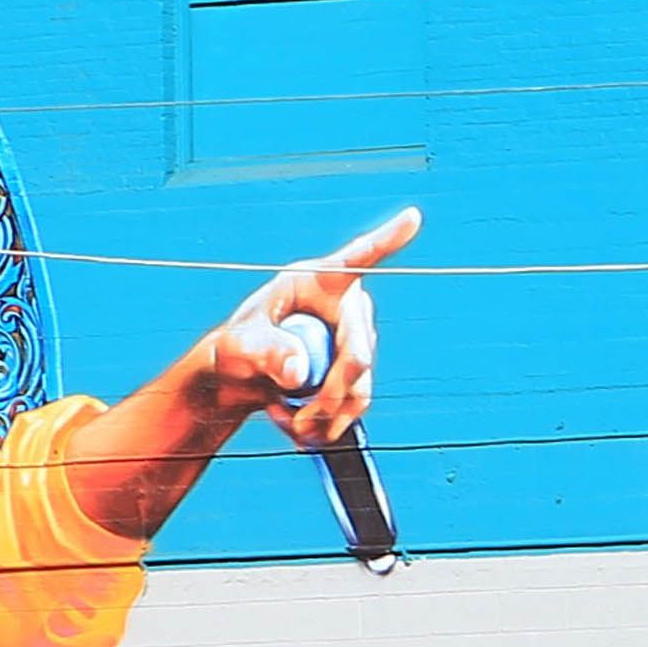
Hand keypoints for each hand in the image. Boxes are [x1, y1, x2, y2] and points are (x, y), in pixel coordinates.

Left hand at [200, 208, 420, 449]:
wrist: (238, 382)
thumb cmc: (235, 348)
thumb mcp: (240, 346)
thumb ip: (266, 352)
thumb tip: (299, 373)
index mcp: (314, 282)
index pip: (355, 260)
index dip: (386, 241)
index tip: (412, 218)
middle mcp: (342, 307)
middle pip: (359, 350)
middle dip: (334, 391)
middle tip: (303, 419)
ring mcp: (351, 340)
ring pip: (361, 384)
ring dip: (330, 414)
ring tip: (293, 427)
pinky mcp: (352, 372)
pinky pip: (355, 403)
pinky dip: (330, 423)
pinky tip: (300, 428)